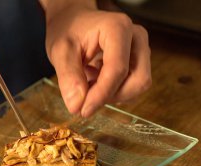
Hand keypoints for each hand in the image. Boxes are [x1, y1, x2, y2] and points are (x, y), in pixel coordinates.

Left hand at [42, 1, 151, 116]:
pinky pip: (131, 85)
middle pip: (138, 81)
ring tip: (88, 80)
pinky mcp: (138, 61)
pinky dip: (112, 90)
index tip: (83, 110)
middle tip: (85, 97)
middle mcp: (136, 37)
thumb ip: (68, 77)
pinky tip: (94, 79)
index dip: (101, 95)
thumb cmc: (68, 30)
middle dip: (111, 96)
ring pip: (137, 86)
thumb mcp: (60, 51)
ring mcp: (140, 49)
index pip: (117, 70)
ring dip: (111, 93)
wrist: (73, 20)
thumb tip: (76, 105)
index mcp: (118, 29)